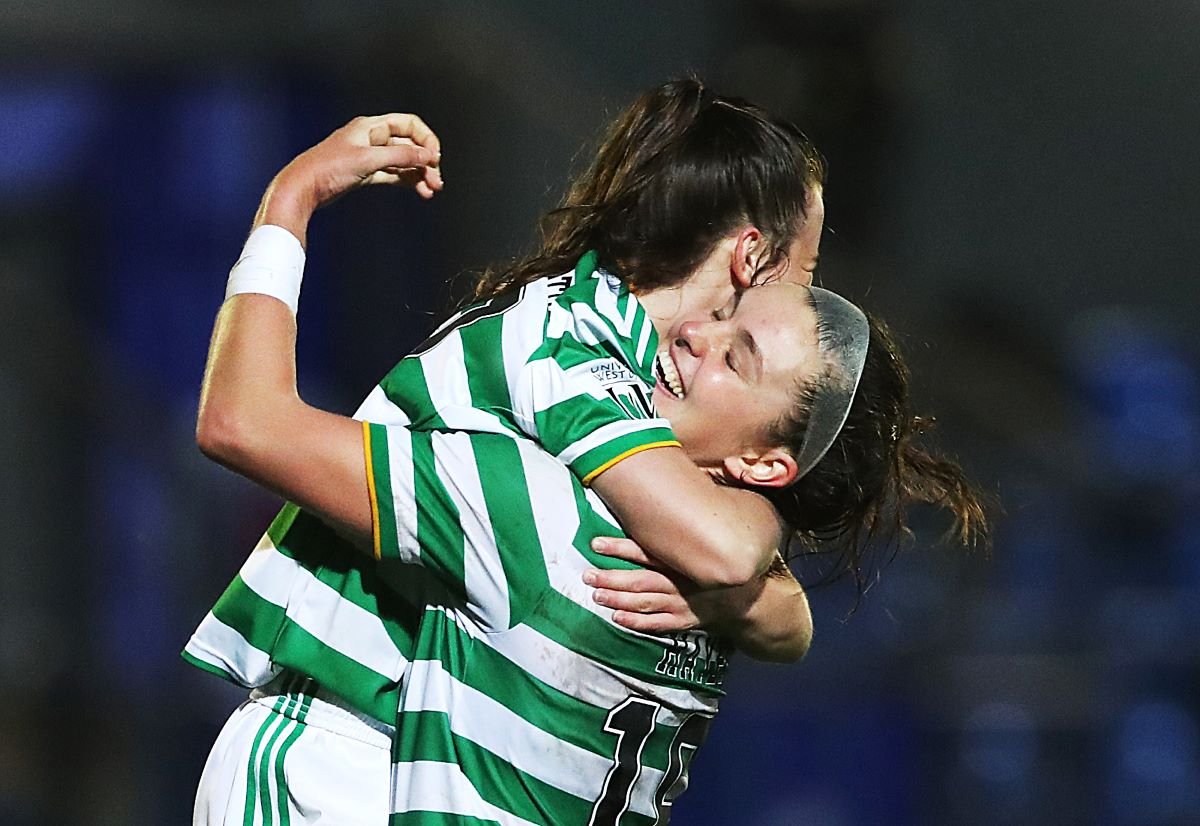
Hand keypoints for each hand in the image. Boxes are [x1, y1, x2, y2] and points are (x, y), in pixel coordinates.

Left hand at [255, 113, 443, 243]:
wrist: (303, 188)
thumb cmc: (325, 168)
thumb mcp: (367, 159)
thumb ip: (400, 155)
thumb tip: (426, 154)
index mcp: (370, 126)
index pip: (408, 124)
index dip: (424, 139)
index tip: (434, 157)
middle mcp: (371, 139)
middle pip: (408, 145)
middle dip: (425, 161)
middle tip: (436, 180)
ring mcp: (370, 156)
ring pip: (403, 162)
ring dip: (419, 174)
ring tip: (430, 189)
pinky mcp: (366, 173)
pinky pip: (394, 174)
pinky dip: (407, 181)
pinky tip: (418, 190)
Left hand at [584, 536, 771, 639]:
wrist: (747, 596)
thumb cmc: (721, 561)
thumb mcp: (709, 539)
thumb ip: (688, 523)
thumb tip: (668, 491)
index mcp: (683, 560)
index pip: (647, 552)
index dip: (620, 548)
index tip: (596, 543)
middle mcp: (680, 582)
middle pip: (639, 580)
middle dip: (611, 578)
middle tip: (587, 575)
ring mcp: (681, 604)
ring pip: (644, 603)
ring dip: (618, 599)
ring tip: (596, 595)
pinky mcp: (683, 620)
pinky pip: (657, 623)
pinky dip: (636, 622)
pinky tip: (617, 617)